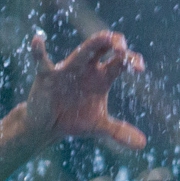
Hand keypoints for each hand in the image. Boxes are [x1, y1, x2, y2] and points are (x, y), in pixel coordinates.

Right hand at [25, 30, 146, 149]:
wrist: (48, 126)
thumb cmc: (75, 119)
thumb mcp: (99, 127)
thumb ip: (120, 132)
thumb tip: (143, 144)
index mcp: (102, 77)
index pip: (119, 62)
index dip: (131, 60)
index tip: (140, 68)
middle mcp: (86, 68)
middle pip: (103, 47)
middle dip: (114, 43)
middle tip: (124, 47)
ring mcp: (67, 69)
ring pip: (82, 51)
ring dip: (93, 44)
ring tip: (105, 36)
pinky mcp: (46, 75)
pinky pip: (41, 61)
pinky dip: (38, 51)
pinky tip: (36, 40)